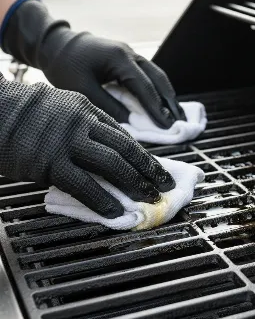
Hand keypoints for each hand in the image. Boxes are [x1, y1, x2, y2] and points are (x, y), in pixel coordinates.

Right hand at [0, 74, 174, 217]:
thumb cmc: (25, 112)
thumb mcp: (61, 108)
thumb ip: (85, 125)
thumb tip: (106, 147)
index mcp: (87, 110)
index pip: (123, 136)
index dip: (143, 155)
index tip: (155, 168)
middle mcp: (83, 124)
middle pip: (125, 149)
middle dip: (149, 169)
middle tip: (165, 184)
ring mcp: (68, 143)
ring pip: (112, 165)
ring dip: (135, 183)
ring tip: (150, 198)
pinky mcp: (50, 163)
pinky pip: (84, 184)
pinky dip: (103, 199)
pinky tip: (116, 210)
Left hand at [2, 0, 184, 127]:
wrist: (57, 44)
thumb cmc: (66, 67)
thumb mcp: (83, 90)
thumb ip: (109, 106)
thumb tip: (133, 122)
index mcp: (120, 59)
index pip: (144, 87)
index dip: (156, 108)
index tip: (167, 126)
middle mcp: (131, 54)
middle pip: (158, 79)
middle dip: (171, 102)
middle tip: (181, 122)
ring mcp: (132, 54)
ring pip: (157, 76)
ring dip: (168, 95)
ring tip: (177, 114)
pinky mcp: (129, 59)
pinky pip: (150, 75)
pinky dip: (159, 89)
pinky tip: (163, 102)